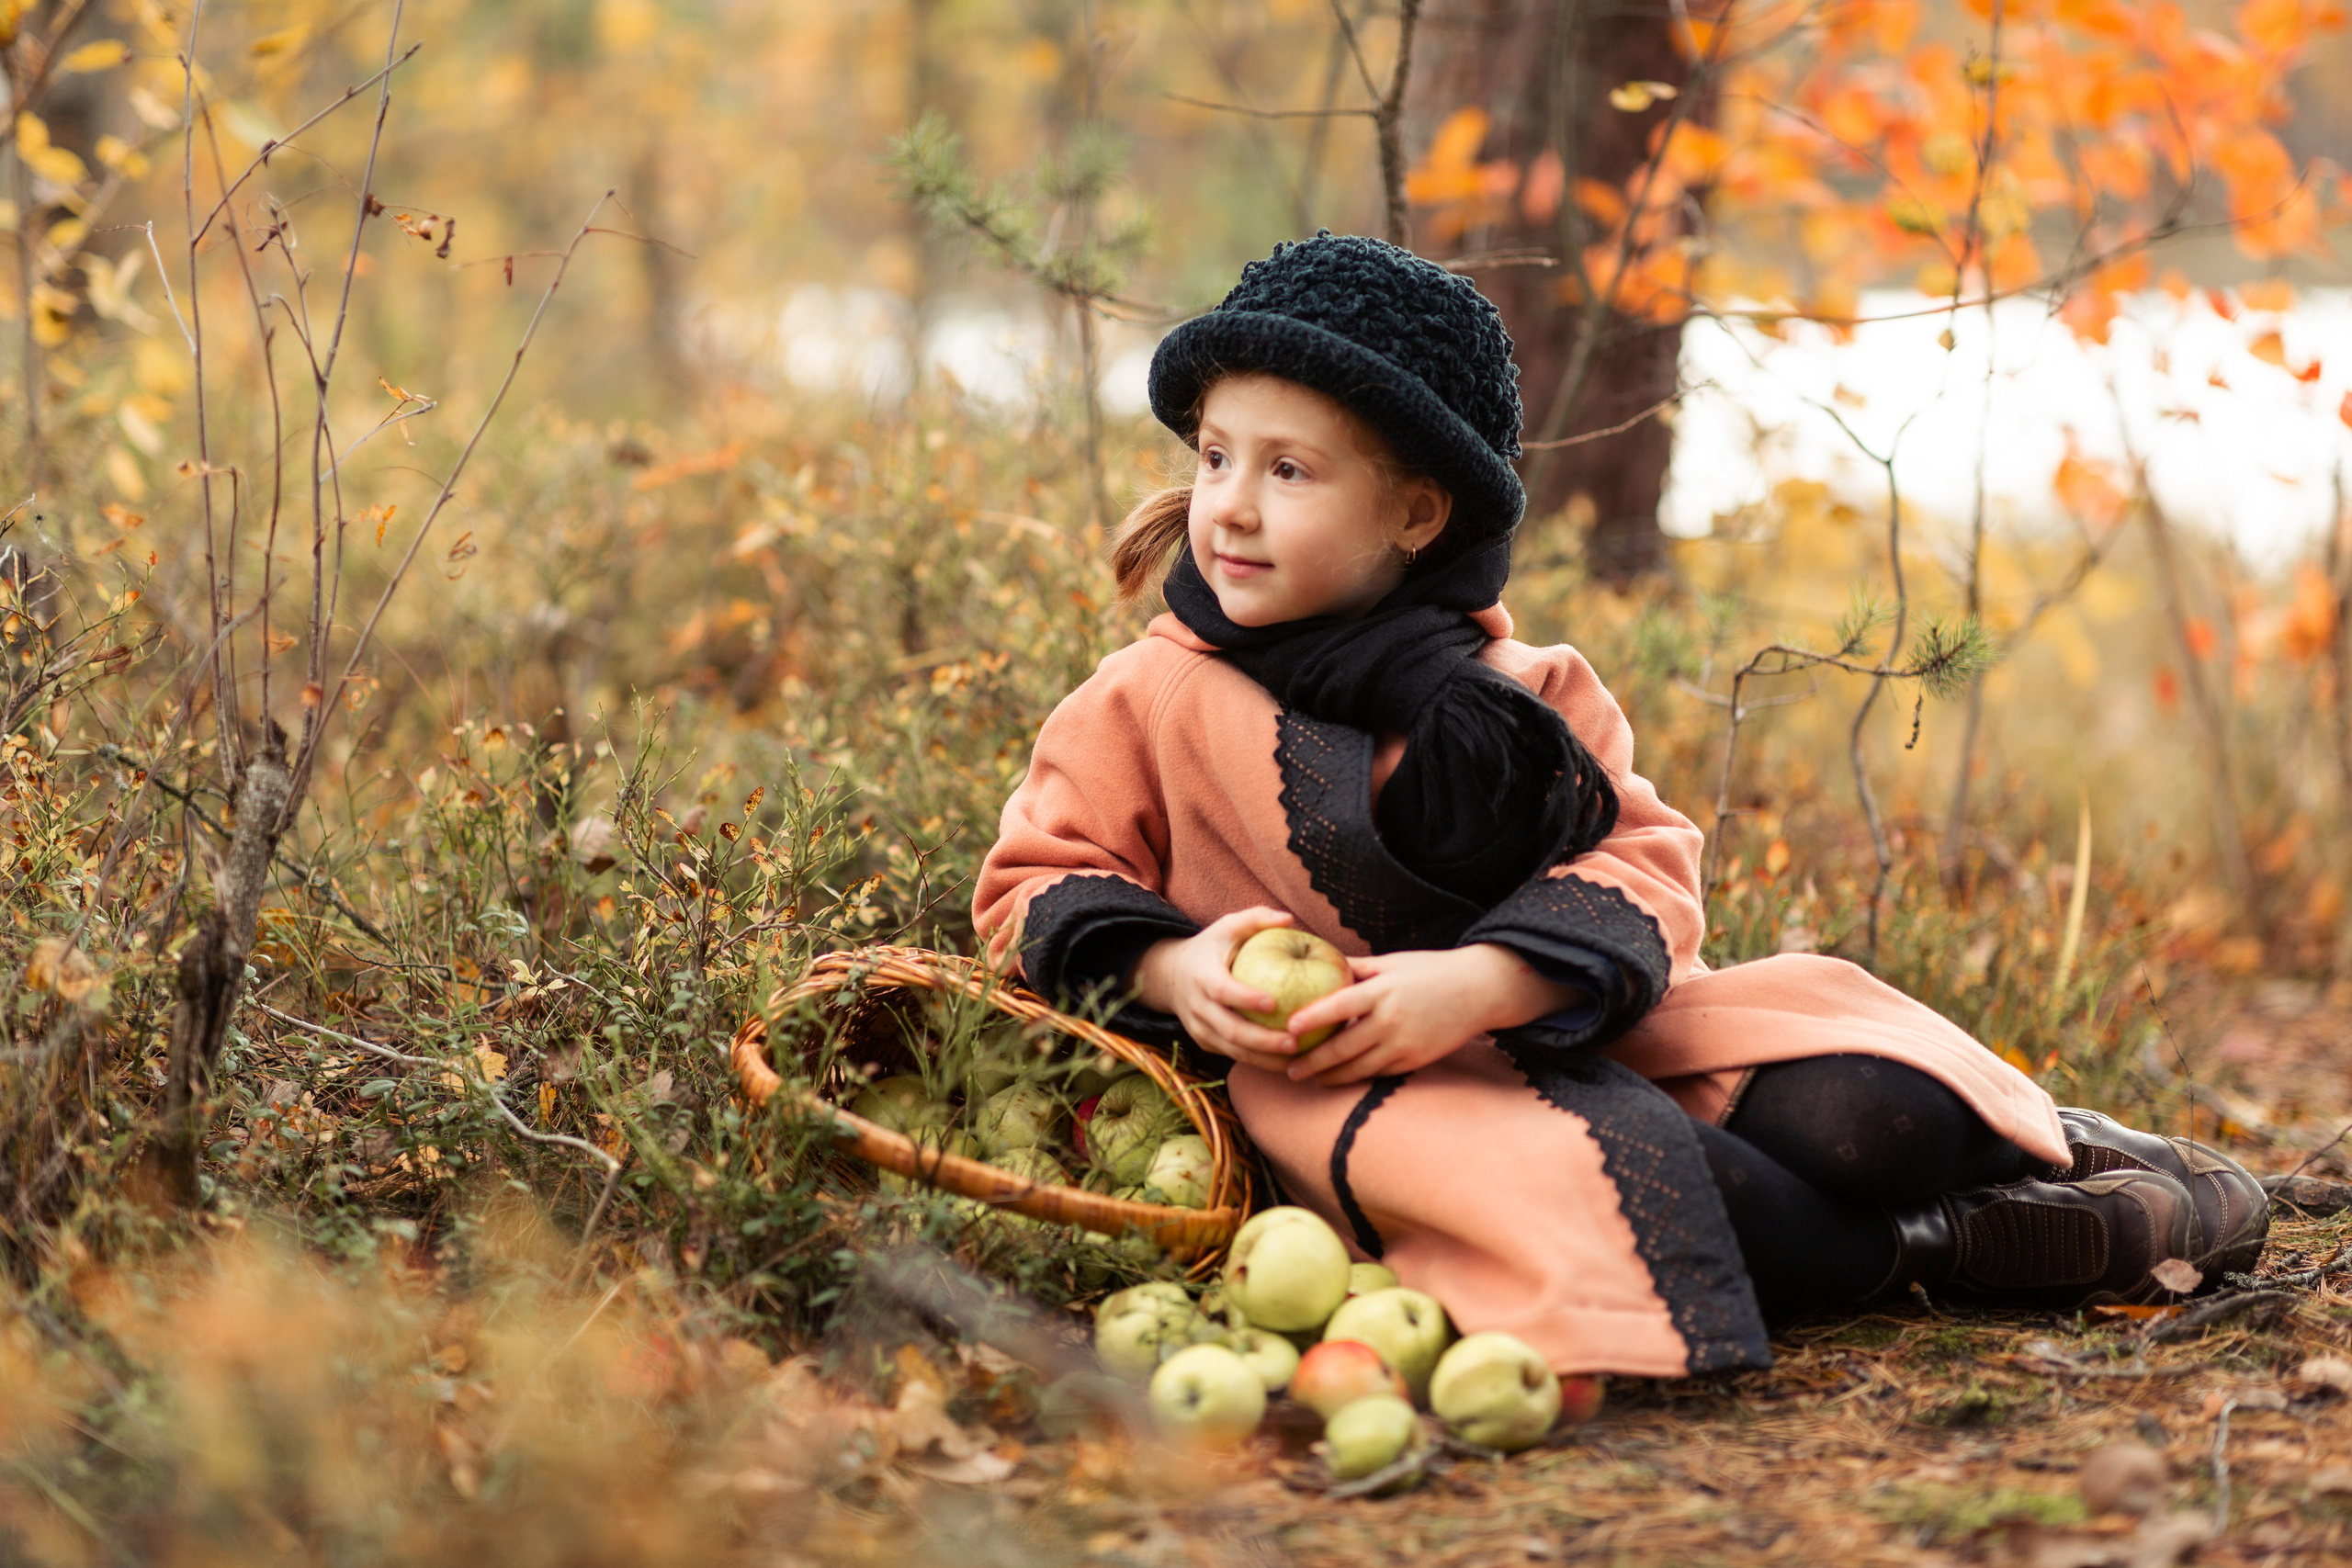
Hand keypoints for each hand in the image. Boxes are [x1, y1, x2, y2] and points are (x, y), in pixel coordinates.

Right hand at [1130, 907, 1304, 1073]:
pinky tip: (1285, 1063)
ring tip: (1296, 1061)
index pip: (1222, 990)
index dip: (1245, 998)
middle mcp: (1198, 1006)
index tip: (1273, 1003)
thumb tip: (1289, 919)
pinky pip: (1232, 1056)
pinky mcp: (1206, 1042)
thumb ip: (1256, 918)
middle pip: (1229, 1030)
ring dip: (1264, 1059)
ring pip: (1232, 1050)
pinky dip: (1258, 1062)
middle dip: (1262, 1041)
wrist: (1171, 976)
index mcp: (1203, 976)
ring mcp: (1199, 1028)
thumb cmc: (1212, 947)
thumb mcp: (1227, 927)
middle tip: (1294, 1043)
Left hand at [1279, 943, 1584, 1087]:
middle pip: (1344, 1049)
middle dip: (1314, 1063)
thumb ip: (1355, 968)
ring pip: (1360, 1069)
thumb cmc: (1430, 970)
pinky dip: (1358, 1077)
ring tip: (1310, 1079)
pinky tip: (1340, 1078)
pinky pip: (1380, 1073)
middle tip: (1289, 1070)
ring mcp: (1405, 1045)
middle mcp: (1392, 1021)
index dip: (1312, 1019)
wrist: (1479, 991)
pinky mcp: (1416, 1060)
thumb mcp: (1392, 962)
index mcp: (1383, 991)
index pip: (1339, 1006)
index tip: (1288, 1028)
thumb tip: (1317, 963)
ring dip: (1332, 1077)